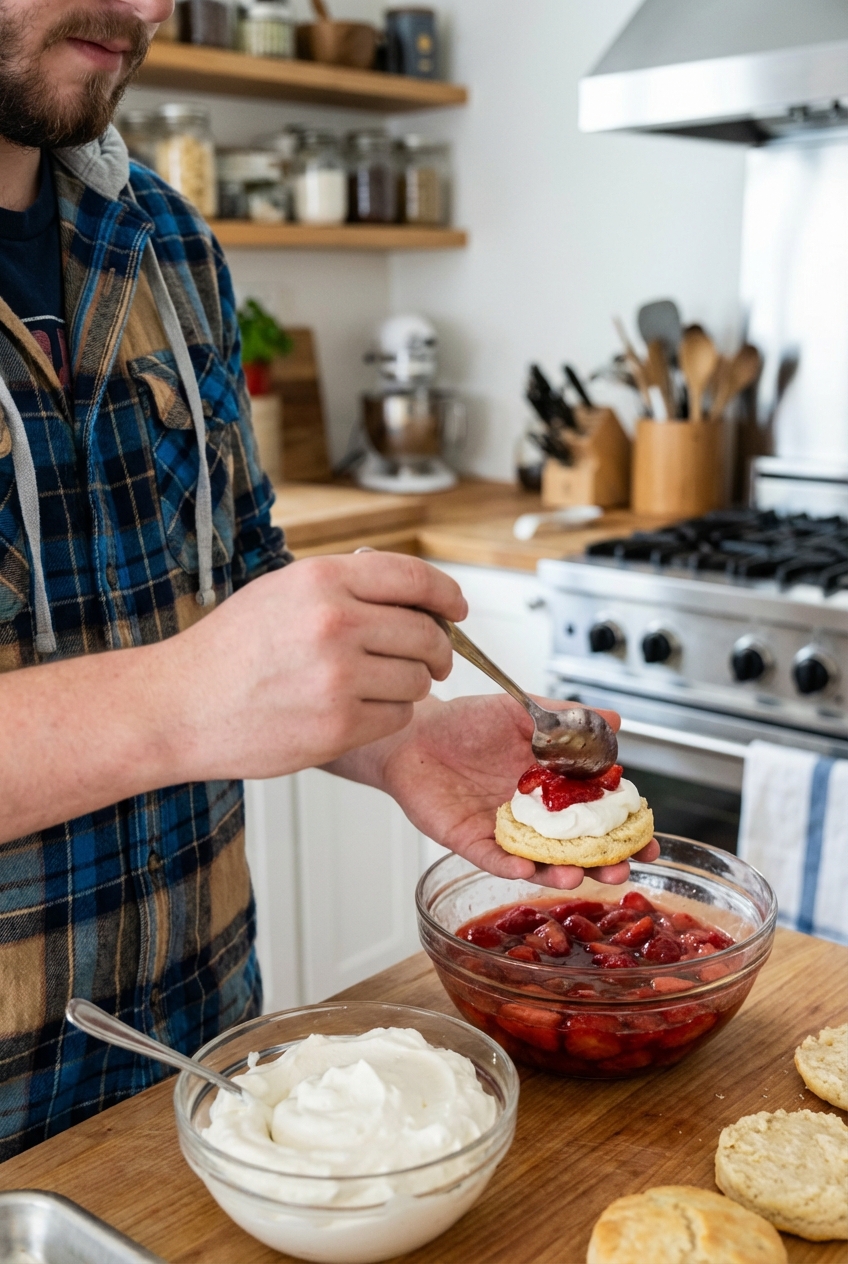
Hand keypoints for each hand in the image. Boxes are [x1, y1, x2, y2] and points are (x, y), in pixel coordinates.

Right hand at [169, 552, 467, 779]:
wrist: (179, 705)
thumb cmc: (228, 650)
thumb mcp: (283, 592)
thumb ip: (346, 587)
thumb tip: (415, 597)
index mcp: (323, 579)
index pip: (415, 578)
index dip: (447, 595)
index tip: (457, 609)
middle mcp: (335, 622)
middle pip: (427, 633)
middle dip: (438, 649)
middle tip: (431, 659)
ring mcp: (338, 676)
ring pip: (418, 678)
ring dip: (408, 684)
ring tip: (374, 686)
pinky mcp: (339, 725)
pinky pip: (398, 716)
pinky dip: (387, 715)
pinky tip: (356, 710)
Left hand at [372, 693, 659, 889]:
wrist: (413, 733)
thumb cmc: (466, 721)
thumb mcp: (521, 711)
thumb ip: (566, 718)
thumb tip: (616, 718)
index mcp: (552, 787)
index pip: (597, 814)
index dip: (624, 829)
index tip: (649, 840)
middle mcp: (532, 815)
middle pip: (576, 848)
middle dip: (602, 863)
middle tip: (622, 870)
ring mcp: (503, 831)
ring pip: (538, 862)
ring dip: (560, 872)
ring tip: (577, 875)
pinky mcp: (470, 841)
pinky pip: (493, 859)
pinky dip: (510, 866)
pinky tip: (526, 870)